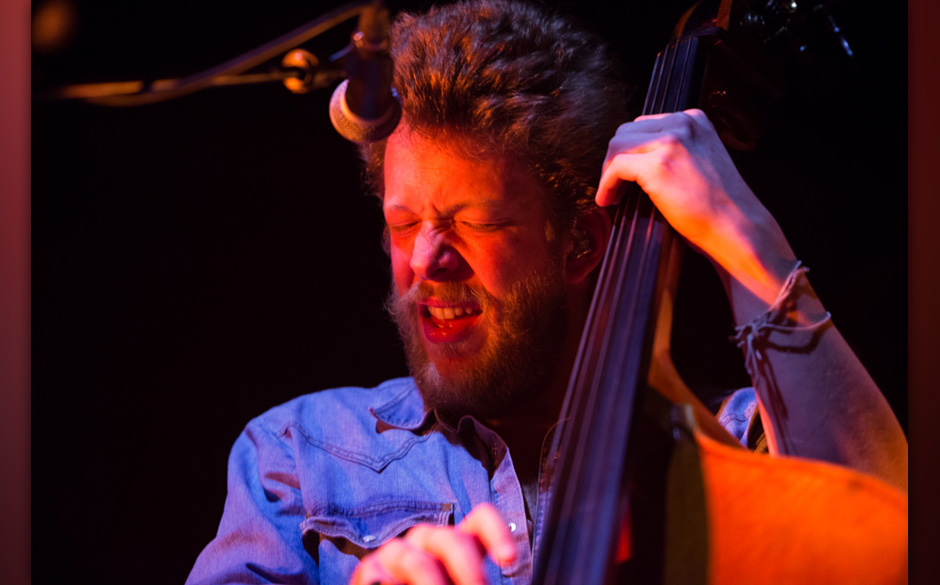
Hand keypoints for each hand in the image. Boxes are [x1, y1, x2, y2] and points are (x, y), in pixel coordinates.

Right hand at [349, 503, 517, 584]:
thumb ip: (475, 580)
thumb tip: (487, 582)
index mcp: (457, 544)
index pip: (480, 519)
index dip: (496, 532)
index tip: (509, 560)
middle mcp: (428, 541)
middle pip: (452, 540)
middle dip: (468, 570)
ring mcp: (398, 552)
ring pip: (420, 564)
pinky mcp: (370, 569)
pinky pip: (383, 578)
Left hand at [596, 109, 795, 305]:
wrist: (737, 227)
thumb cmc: (720, 205)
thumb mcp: (701, 160)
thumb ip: (677, 150)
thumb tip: (640, 159)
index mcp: (695, 119)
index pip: (646, 124)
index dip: (631, 150)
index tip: (626, 172)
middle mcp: (683, 123)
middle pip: (627, 131)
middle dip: (616, 158)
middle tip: (616, 185)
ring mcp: (671, 141)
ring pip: (617, 145)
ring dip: (608, 170)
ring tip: (613, 194)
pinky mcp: (658, 165)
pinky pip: (615, 167)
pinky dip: (606, 184)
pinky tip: (608, 200)